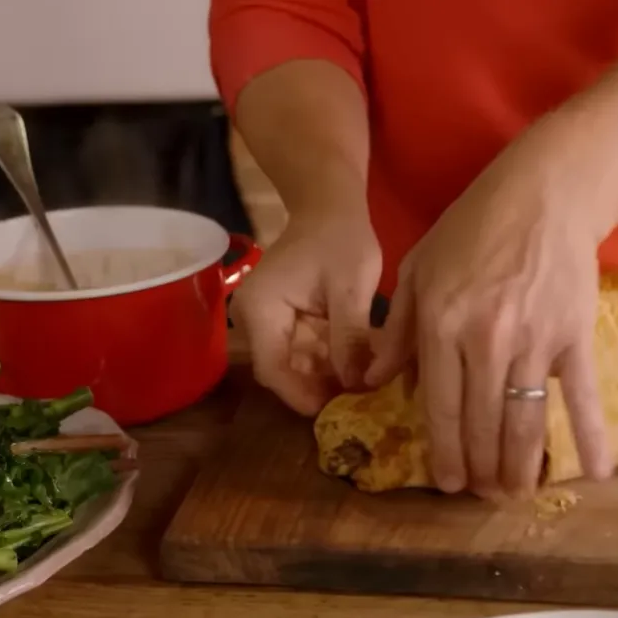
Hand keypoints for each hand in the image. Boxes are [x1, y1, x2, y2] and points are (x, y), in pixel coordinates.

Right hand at [232, 208, 381, 415]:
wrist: (328, 207)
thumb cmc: (340, 238)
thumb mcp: (352, 286)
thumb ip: (350, 337)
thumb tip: (356, 384)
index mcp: (260, 309)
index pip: (273, 369)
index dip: (303, 395)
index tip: (338, 410)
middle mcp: (253, 320)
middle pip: (282, 372)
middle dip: (319, 388)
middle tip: (359, 403)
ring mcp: (266, 322)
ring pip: (294, 366)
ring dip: (327, 377)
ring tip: (363, 387)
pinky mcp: (282, 323)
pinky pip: (302, 353)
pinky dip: (328, 361)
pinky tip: (357, 367)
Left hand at [366, 148, 612, 498]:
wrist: (545, 194)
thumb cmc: (472, 229)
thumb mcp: (418, 269)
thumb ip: (396, 329)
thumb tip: (375, 381)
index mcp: (442, 325)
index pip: (440, 405)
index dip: (444, 451)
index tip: (448, 484)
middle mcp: (486, 340)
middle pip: (481, 421)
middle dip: (481, 468)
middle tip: (484, 499)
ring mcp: (534, 340)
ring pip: (524, 418)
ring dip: (520, 464)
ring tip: (517, 495)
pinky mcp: (574, 336)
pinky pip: (582, 394)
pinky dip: (592, 435)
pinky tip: (597, 474)